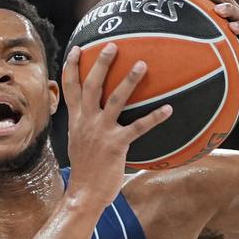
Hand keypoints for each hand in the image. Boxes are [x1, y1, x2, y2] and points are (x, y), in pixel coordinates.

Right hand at [61, 44, 170, 199]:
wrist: (84, 193)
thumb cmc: (86, 169)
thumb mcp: (79, 141)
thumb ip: (85, 124)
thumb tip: (94, 114)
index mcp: (77, 119)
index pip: (70, 87)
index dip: (72, 66)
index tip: (77, 48)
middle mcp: (87, 121)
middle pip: (92, 85)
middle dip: (101, 63)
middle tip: (113, 45)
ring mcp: (101, 132)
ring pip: (115, 100)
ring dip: (129, 81)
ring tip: (142, 64)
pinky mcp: (117, 145)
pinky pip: (138, 128)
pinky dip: (154, 117)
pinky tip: (168, 109)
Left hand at [182, 0, 238, 105]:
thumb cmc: (229, 76)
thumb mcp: (207, 61)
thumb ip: (194, 52)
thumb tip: (165, 52)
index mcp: (222, 22)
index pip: (209, 1)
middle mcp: (234, 21)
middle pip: (223, 0)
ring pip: (238, 12)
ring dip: (228, 8)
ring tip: (218, 9)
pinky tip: (234, 28)